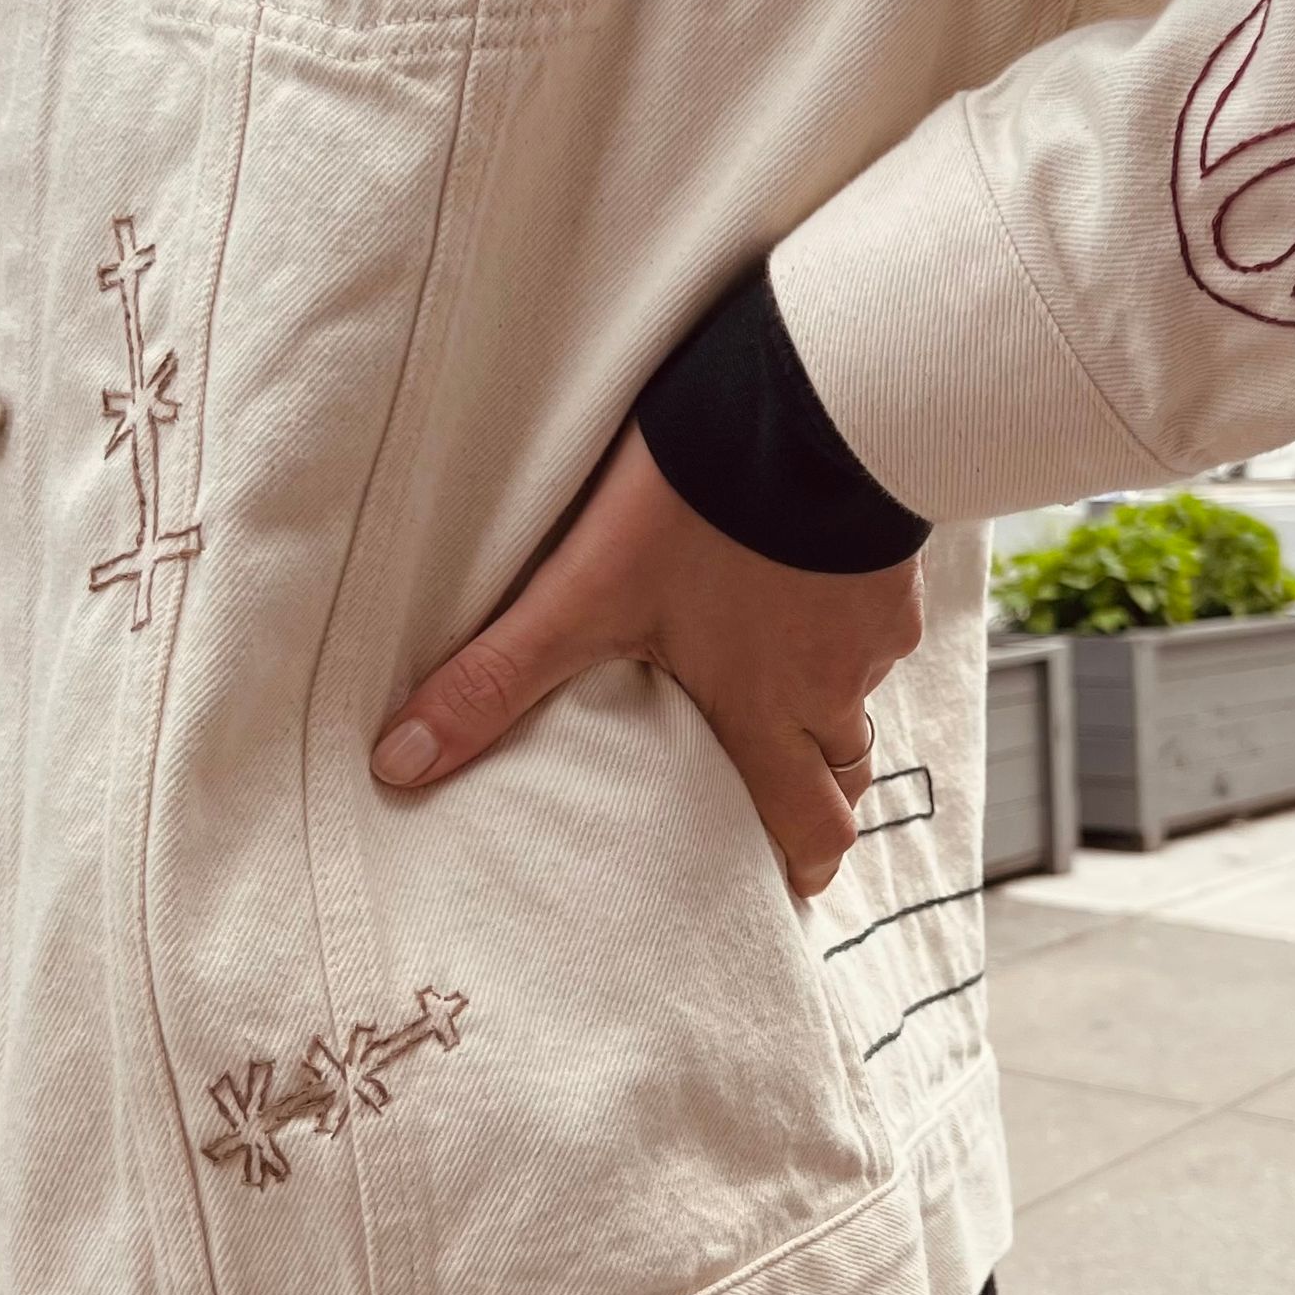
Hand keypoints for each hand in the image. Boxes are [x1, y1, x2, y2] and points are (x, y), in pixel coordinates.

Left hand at [372, 424, 924, 895]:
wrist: (807, 407)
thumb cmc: (701, 507)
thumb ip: (497, 678)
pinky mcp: (895, 560)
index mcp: (766, 711)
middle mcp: (834, 682)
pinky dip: (847, 622)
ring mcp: (875, 623)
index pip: (811, 825)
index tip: (786, 887)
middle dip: (818, 798)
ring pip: (862, 693)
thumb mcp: (582, 595)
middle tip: (787, 807)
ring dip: (827, 705)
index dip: (802, 866)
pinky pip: (880, 618)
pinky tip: (809, 585)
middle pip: (848, 774)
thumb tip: (399, 764)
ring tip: (784, 686)